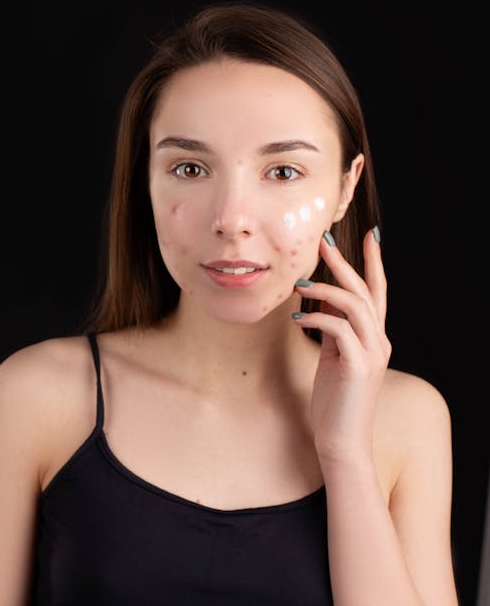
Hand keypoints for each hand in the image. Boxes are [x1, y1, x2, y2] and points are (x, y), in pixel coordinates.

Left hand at [292, 227, 389, 465]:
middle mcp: (379, 342)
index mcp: (374, 338)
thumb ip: (333, 329)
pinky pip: (339, 330)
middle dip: (345, 263)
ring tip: (298, 285)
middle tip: (324, 240)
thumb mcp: (333, 357)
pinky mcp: (359, 366)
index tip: (369, 235)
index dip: (373, 263)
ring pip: (355, 306)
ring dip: (325, 290)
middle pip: (367, 291)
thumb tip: (320, 299)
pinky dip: (317, 319)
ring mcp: (372, 354)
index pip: (378, 292)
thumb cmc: (333, 401)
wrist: (340, 440)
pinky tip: (296, 318)